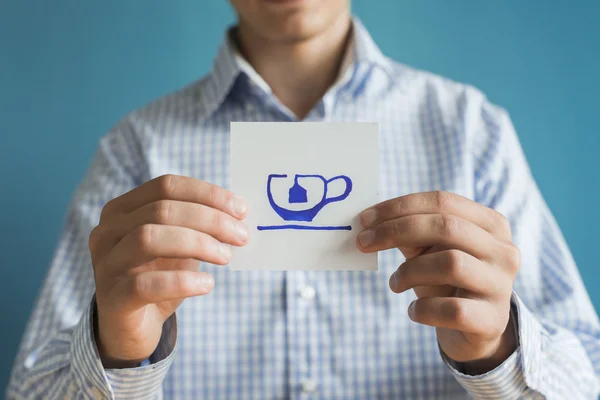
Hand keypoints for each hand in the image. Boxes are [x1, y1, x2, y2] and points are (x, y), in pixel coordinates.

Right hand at [89, 175, 248, 367]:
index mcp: (122, 210)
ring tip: (225, 256)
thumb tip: (238, 214)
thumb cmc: (158, 280)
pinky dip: (182, 281)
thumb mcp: (179, 248)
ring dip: (196, 243)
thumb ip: (199, 228)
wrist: (129, 331)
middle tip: (242, 235)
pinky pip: (145, 284)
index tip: (241, 209)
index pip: (166, 186)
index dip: (207, 194)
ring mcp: (106, 265)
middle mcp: (107, 232)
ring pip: (148, 238)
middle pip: (161, 210)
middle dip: (209, 219)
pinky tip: (207, 284)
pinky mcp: (112, 300)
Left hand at [357, 191, 519, 373]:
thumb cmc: (446, 281)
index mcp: (491, 224)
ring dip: (409, 272)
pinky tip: (413, 310)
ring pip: (450, 264)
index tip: (365, 219)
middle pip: (446, 227)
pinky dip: (422, 309)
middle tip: (363, 242)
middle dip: (396, 231)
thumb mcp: (429, 251)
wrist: (473, 331)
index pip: (443, 202)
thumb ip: (410, 233)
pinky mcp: (491, 320)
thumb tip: (371, 221)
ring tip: (394, 283)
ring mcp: (501, 286)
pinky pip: (451, 309)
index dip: (399, 206)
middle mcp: (503, 251)